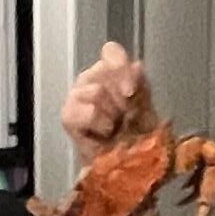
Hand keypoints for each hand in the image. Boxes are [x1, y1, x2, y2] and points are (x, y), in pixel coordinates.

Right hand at [59, 40, 145, 159]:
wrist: (127, 163)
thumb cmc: (136, 135)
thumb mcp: (146, 107)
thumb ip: (141, 85)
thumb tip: (137, 66)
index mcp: (111, 72)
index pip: (110, 52)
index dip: (120, 65)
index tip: (130, 90)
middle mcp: (92, 79)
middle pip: (104, 71)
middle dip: (122, 98)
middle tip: (126, 116)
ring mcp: (77, 96)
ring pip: (96, 91)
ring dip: (112, 113)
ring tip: (115, 127)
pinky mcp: (68, 115)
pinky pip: (87, 111)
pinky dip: (100, 123)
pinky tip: (104, 133)